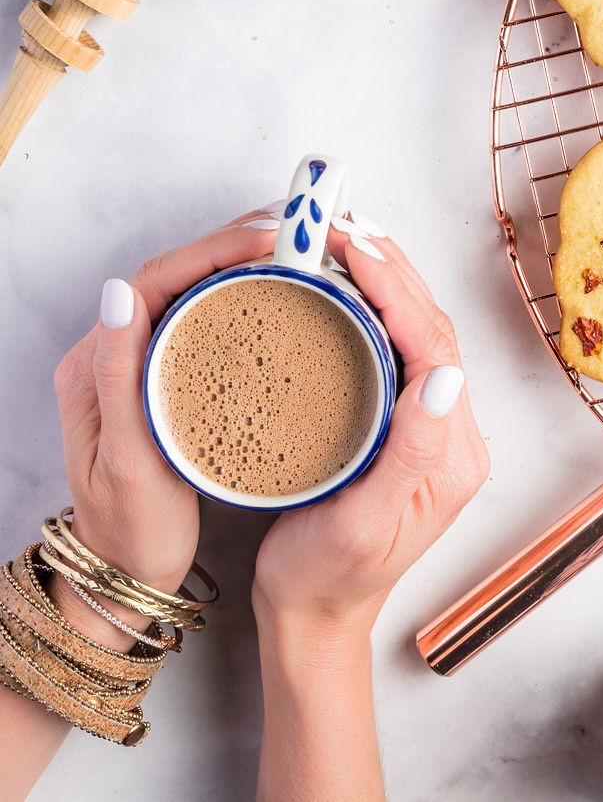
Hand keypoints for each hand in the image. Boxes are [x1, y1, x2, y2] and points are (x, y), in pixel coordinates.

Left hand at [51, 212, 279, 630]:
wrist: (126, 576)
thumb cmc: (128, 529)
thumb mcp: (123, 458)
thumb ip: (119, 375)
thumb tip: (119, 292)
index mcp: (96, 362)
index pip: (157, 279)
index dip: (213, 250)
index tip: (267, 241)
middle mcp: (119, 352)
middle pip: (181, 274)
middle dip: (236, 245)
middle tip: (296, 235)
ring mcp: (148, 364)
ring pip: (198, 293)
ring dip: (245, 266)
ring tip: (297, 254)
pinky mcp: (174, 380)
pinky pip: (211, 321)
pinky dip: (247, 299)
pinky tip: (282, 298)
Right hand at [252, 226, 488, 634]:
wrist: (314, 620)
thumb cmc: (327, 580)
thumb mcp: (364, 524)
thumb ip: (410, 452)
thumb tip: (444, 376)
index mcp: (452, 454)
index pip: (432, 346)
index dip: (395, 289)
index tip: (353, 247)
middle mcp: (451, 433)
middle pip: (430, 327)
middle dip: (392, 269)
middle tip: (344, 224)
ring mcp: (429, 426)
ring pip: (415, 330)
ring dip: (386, 279)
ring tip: (346, 236)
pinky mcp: (402, 424)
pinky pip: (396, 347)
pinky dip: (373, 306)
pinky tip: (346, 284)